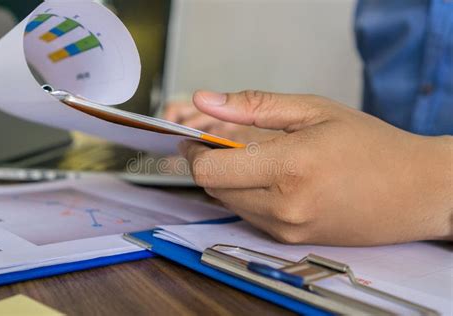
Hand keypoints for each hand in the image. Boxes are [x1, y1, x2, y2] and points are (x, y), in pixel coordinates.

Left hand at [179, 90, 452, 245]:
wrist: (414, 192)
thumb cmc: (370, 145)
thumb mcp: (314, 110)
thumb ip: (253, 106)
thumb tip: (205, 100)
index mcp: (289, 167)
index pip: (210, 170)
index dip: (194, 153)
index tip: (196, 138)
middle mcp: (283, 206)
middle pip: (213, 188)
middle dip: (210, 164)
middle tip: (226, 143)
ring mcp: (286, 229)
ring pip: (228, 203)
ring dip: (229, 180)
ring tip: (257, 159)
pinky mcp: (291, 241)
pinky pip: (250, 216)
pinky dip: (248, 196)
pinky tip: (274, 180)